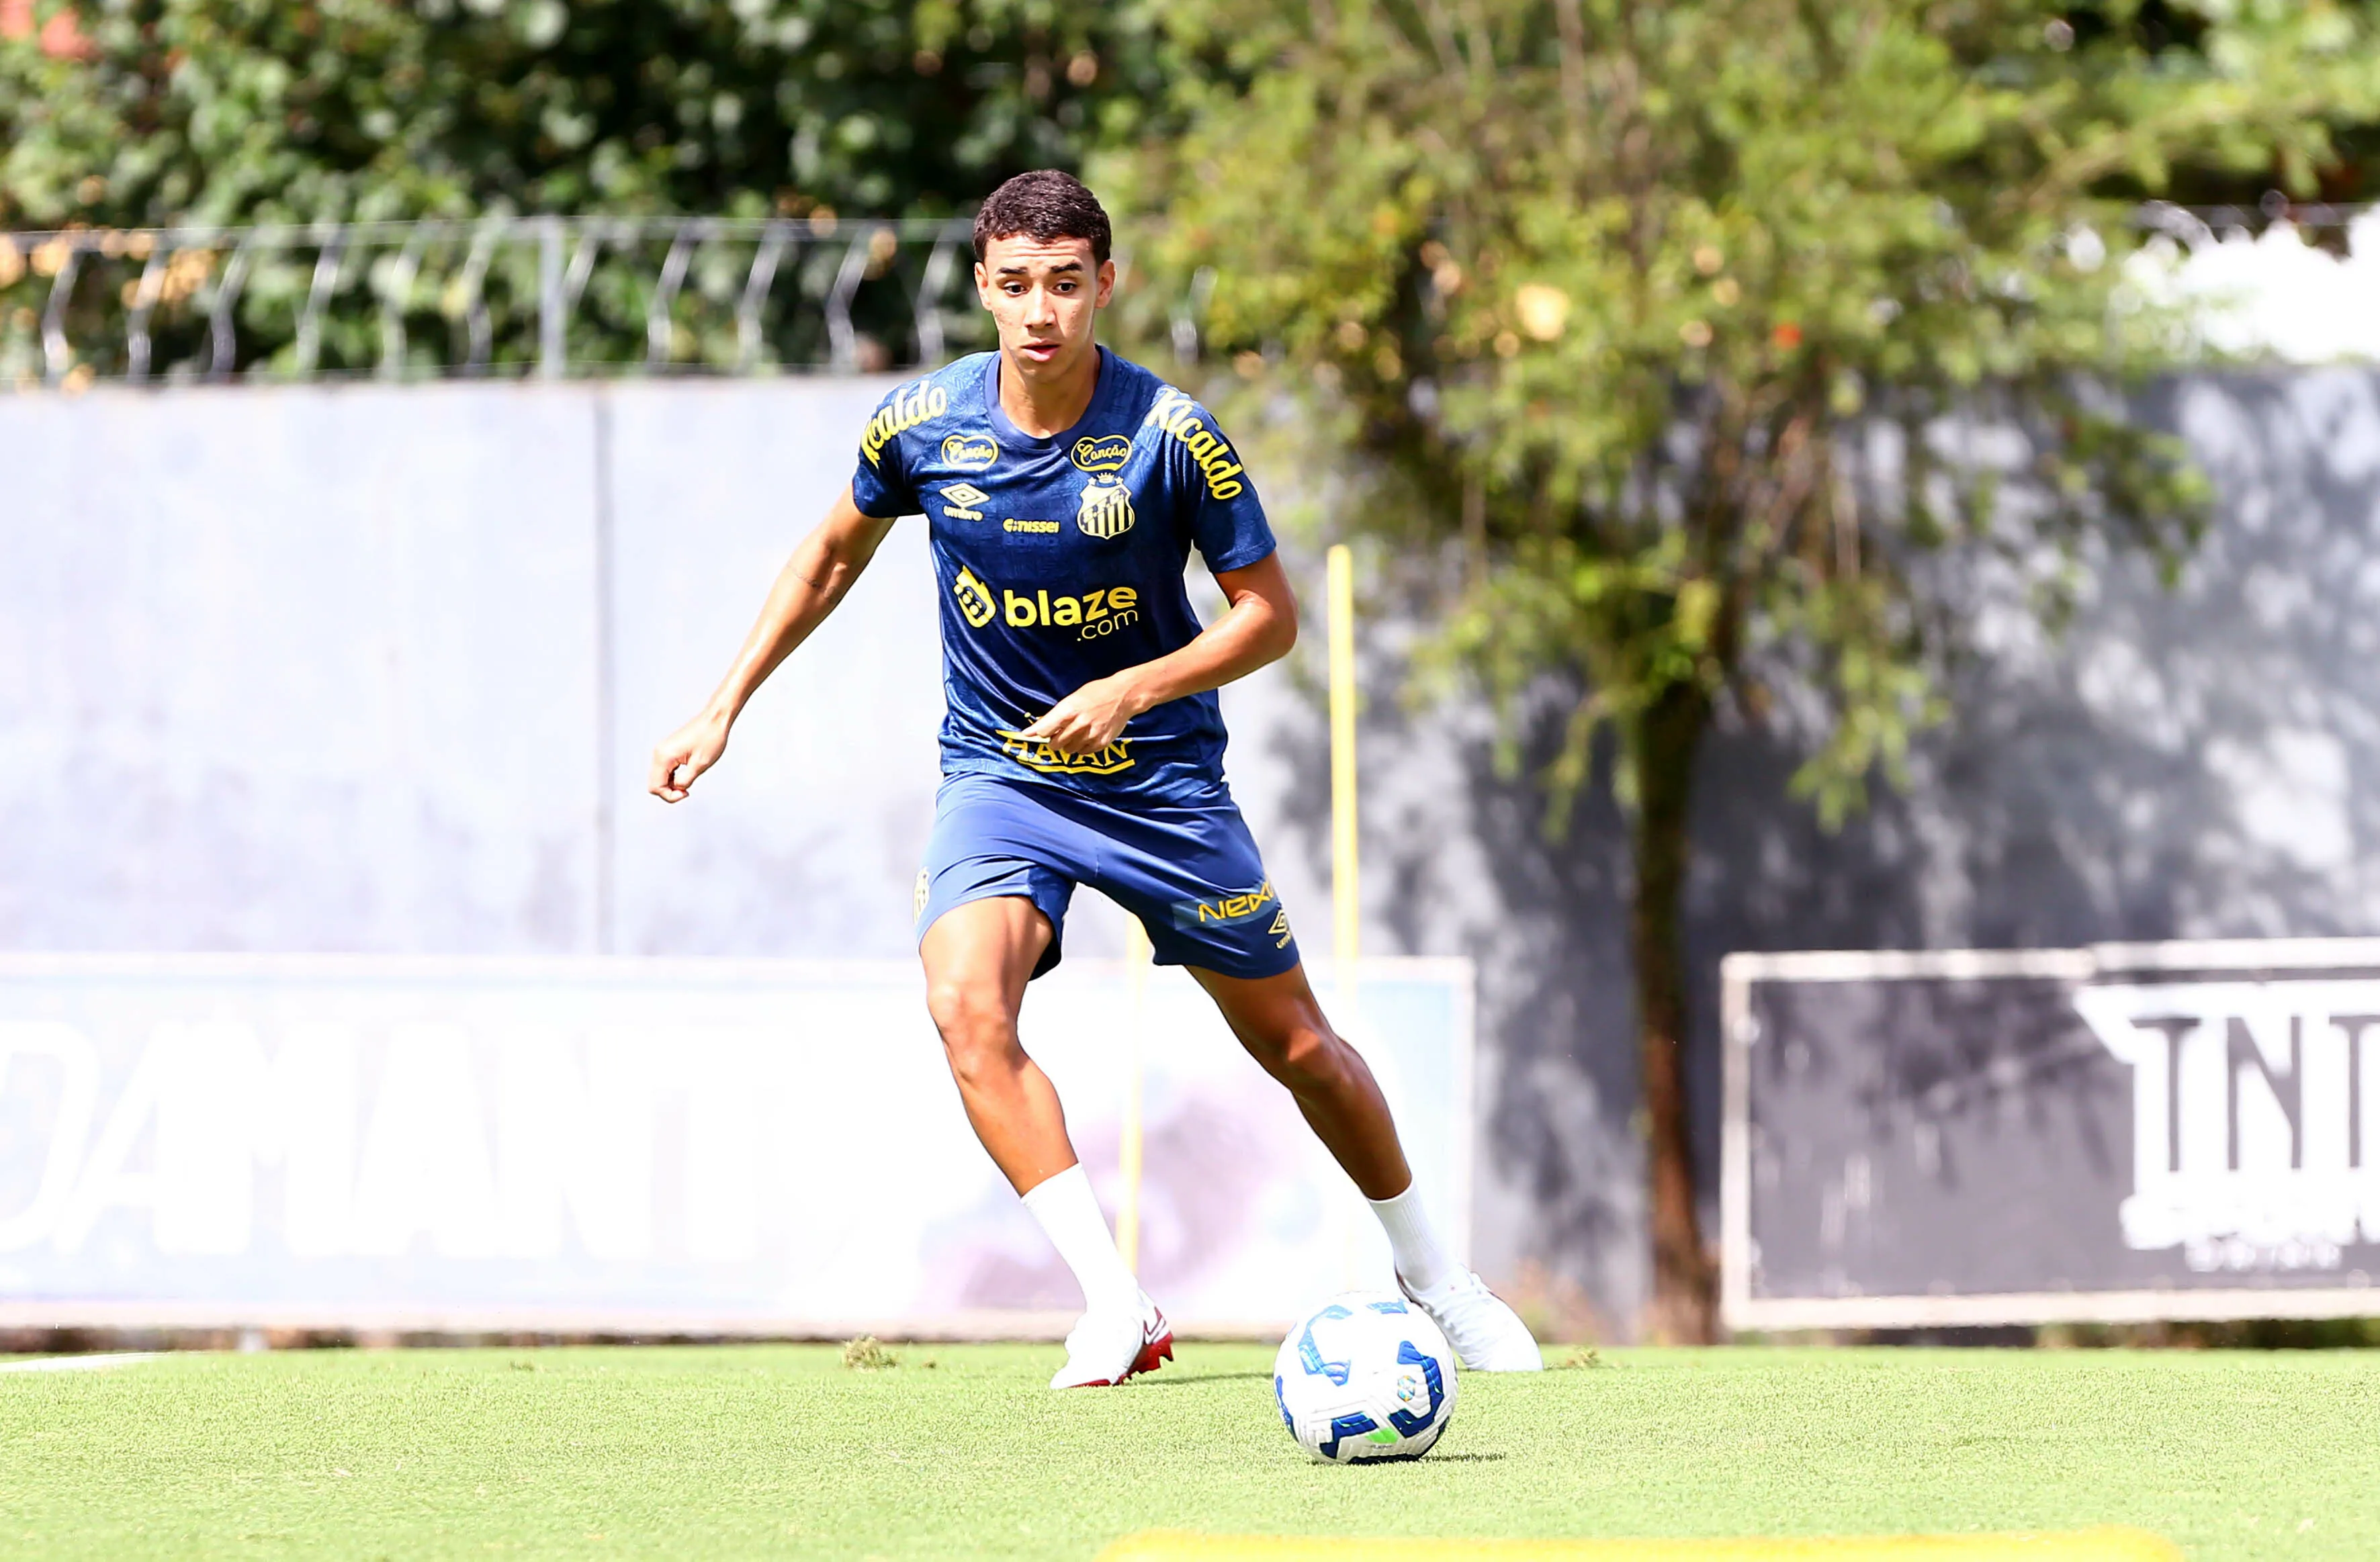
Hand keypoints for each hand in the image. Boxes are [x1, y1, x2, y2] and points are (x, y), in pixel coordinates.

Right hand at [649, 708, 732, 802]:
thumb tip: (677, 788)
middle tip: (687, 790)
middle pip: (654, 783)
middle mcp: (659, 752)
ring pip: (659, 777)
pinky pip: (665, 770)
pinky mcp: (668, 750)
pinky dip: (673, 777)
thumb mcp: (700, 764)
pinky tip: (686, 775)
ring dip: (672, 784)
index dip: (670, 796)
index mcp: (664, 756)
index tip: (686, 793)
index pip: (655, 787)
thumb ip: (685, 780)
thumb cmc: (710, 737)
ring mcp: (662, 750)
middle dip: (669, 791)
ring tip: (689, 781)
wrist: (715, 720)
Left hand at [1019, 674, 1143, 755]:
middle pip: (1054, 743)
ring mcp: (1091, 735)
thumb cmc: (1096, 693)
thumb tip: (1040, 727)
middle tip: (1058, 733)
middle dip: (1053, 740)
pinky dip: (1081, 747)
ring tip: (1075, 733)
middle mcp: (1079, 724)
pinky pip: (1083, 752)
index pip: (1044, 729)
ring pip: (1068, 750)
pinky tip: (1086, 736)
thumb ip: (1057, 714)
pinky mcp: (1101, 743)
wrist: (1124, 696)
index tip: (1027, 734)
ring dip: (1068, 744)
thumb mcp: (1073, 698)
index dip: (1035, 732)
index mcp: (1069, 710)